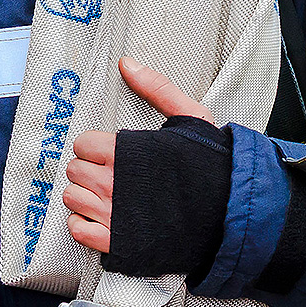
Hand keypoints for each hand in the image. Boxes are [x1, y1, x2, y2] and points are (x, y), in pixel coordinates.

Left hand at [63, 57, 212, 254]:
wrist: (232, 213)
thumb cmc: (214, 166)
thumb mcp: (191, 118)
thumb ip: (156, 88)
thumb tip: (126, 64)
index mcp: (126, 151)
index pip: (84, 144)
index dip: (96, 148)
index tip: (111, 154)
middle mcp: (114, 182)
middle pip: (75, 170)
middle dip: (89, 170)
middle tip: (110, 174)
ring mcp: (114, 214)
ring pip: (72, 198)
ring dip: (85, 196)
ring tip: (107, 196)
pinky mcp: (119, 242)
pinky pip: (78, 230)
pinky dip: (85, 224)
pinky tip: (103, 218)